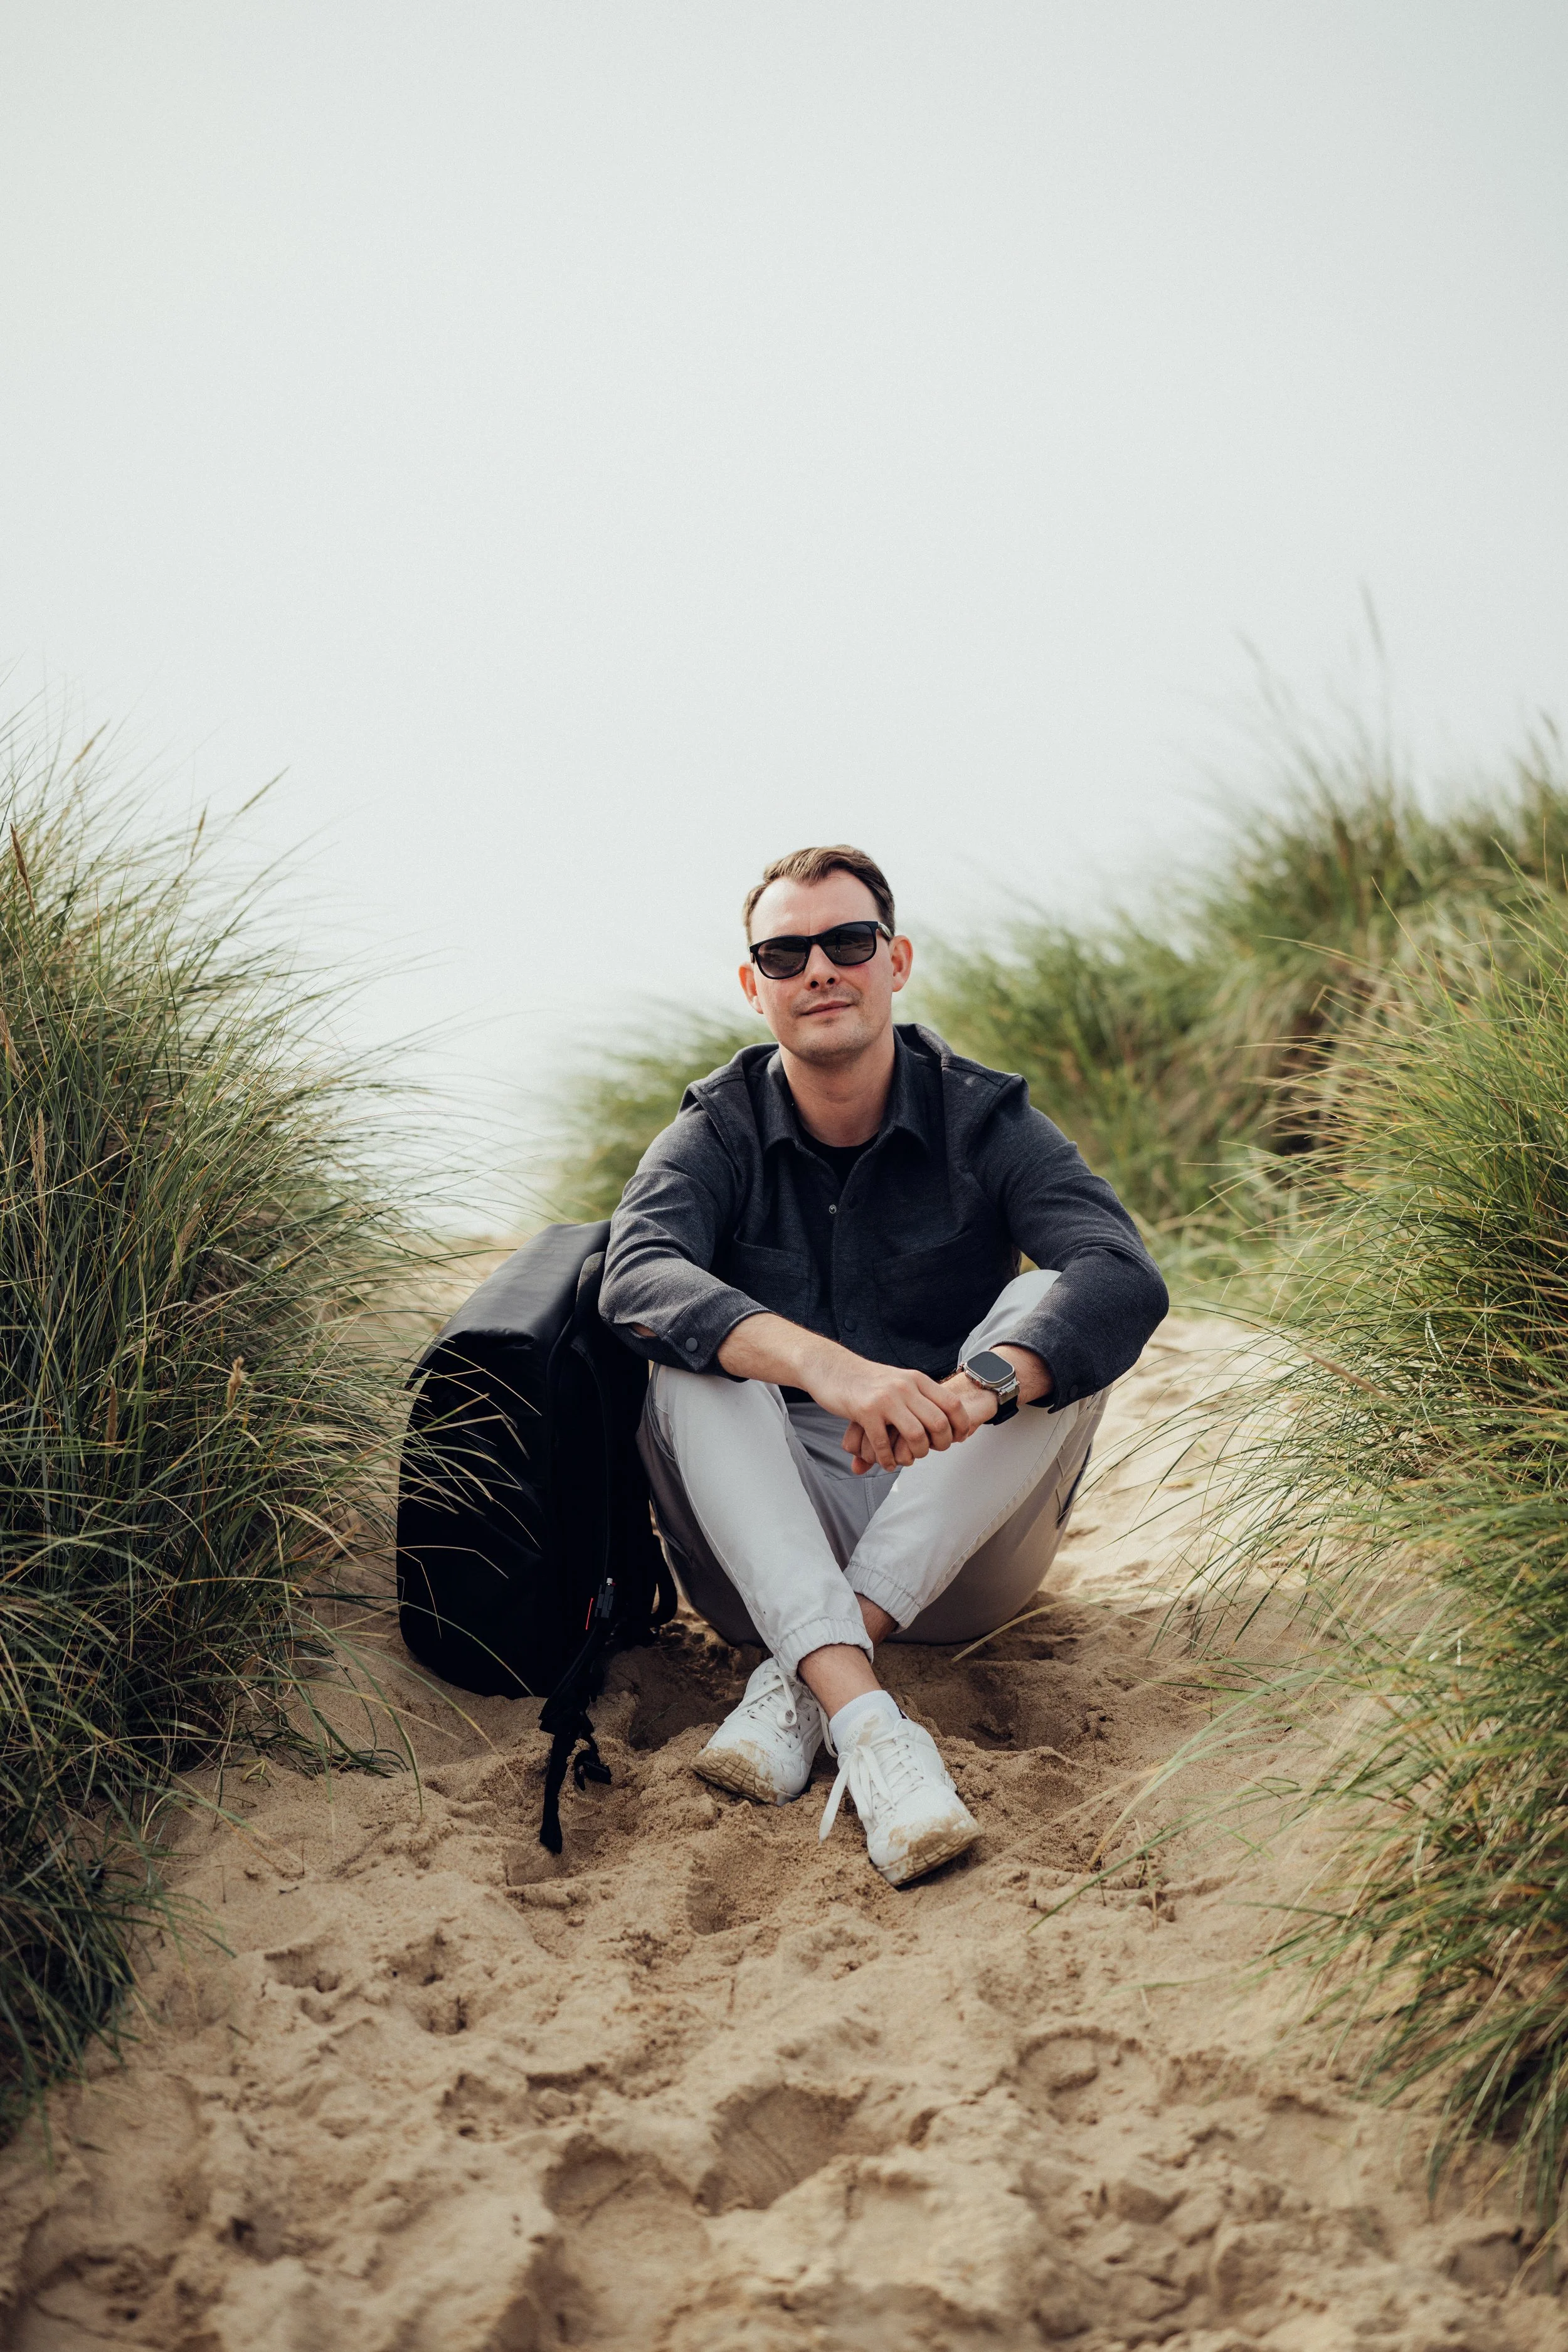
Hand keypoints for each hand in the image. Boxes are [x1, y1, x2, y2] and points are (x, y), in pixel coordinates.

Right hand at [823, 1357, 971, 1474]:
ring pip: (915, 1436)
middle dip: (941, 1444)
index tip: (959, 1438)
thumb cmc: (867, 1379)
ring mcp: (885, 1399)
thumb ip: (920, 1395)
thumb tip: (945, 1417)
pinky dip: (887, 1460)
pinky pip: (883, 1444)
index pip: (952, 1403)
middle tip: (933, 1450)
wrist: (833, 1368)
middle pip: (938, 1423)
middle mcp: (904, 1387)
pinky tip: (886, 1463)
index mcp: (917, 1379)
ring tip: (909, 1458)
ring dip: (916, 1454)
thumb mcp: (900, 1379)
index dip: (961, 1425)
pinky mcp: (864, 1411)